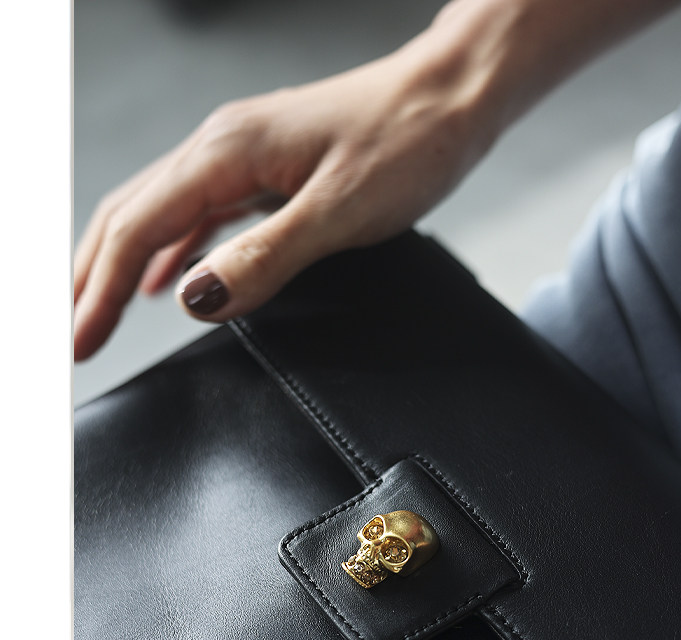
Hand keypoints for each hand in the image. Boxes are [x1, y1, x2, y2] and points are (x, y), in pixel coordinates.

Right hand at [74, 0, 678, 359]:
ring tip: (99, 311)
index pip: (136, 229)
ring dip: (124, 265)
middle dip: (92, 277)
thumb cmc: (407, 141)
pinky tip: (171, 278)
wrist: (451, 97)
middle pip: (129, 215)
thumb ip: (263, 259)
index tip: (76, 342)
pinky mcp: (269, 169)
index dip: (98, 291)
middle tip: (70, 334)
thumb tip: (195, 301)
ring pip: (160, 214)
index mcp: (225, 154)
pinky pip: (201, 213)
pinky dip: (174, 250)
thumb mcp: (338, 212)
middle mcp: (220, 149)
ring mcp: (243, 157)